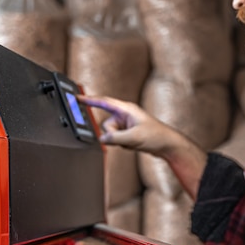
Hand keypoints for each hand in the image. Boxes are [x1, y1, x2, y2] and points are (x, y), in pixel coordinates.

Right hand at [79, 94, 206, 198]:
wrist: (167, 145)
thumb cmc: (156, 136)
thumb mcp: (134, 138)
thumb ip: (115, 138)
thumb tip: (103, 139)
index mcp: (126, 109)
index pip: (104, 102)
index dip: (89, 100)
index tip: (76, 98)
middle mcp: (125, 115)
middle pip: (106, 124)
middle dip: (113, 134)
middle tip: (127, 139)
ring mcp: (127, 124)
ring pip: (112, 134)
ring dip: (120, 141)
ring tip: (134, 142)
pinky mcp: (129, 133)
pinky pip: (118, 139)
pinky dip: (124, 144)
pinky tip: (135, 145)